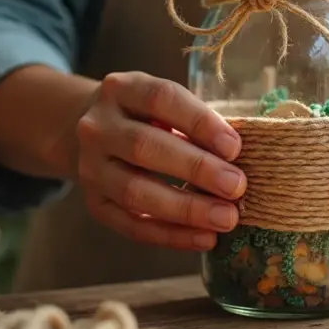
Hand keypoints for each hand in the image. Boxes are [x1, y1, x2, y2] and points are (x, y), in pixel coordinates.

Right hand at [75, 71, 246, 249]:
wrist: (91, 132)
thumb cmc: (146, 117)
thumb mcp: (165, 104)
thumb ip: (196, 123)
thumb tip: (238, 159)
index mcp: (121, 90)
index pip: (160, 99)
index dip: (199, 122)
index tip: (235, 147)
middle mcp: (98, 127)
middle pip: (144, 147)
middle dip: (196, 168)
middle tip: (236, 186)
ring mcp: (90, 167)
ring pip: (134, 192)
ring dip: (185, 208)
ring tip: (226, 218)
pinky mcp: (94, 203)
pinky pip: (131, 225)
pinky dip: (170, 235)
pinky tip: (204, 238)